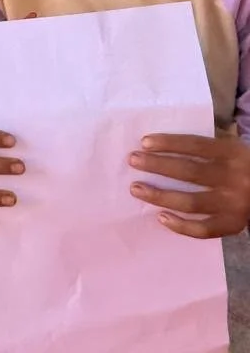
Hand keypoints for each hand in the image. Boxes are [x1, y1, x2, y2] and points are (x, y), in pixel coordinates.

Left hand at [130, 133, 249, 237]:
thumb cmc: (245, 166)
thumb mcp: (233, 149)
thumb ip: (208, 147)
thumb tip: (164, 145)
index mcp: (233, 154)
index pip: (195, 145)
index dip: (169, 143)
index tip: (144, 142)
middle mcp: (233, 179)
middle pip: (189, 172)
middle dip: (158, 166)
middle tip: (133, 160)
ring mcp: (234, 205)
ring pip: (191, 202)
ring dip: (160, 196)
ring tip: (136, 189)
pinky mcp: (233, 225)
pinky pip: (204, 229)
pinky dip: (182, 226)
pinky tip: (161, 217)